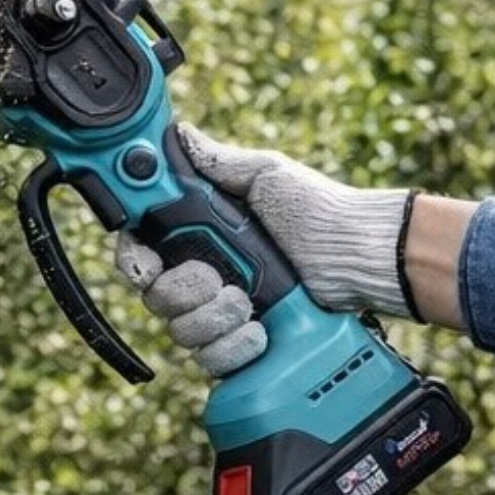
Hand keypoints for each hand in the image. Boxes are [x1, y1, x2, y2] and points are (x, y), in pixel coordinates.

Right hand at [116, 124, 414, 376]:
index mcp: (197, 236)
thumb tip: (177, 134)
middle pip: (155, 298)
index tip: (148, 264)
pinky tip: (260, 331)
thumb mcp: (265, 176)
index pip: (139, 254)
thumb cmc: (318, 212)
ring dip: (215, 316)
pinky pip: (212, 359)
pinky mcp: (240, 346)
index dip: (135, 262)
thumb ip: (216, 161)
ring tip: (250, 302)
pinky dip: (235, 347)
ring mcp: (219, 314)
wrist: (359, 259)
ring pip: (180, 331)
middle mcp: (202, 277)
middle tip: (218, 278)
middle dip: (185, 289)